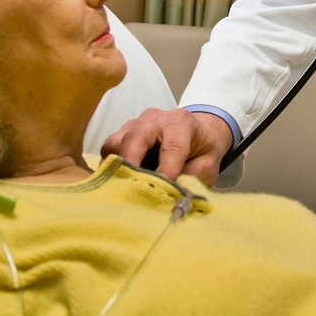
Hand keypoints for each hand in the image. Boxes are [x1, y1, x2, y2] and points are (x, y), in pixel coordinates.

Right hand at [100, 108, 232, 183]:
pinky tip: (122, 183)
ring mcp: (134, 124)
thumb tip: (170, 196)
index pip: (172, 148)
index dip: (166, 171)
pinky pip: (109, 151)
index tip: (161, 191)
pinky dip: (112, 168)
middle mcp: (155, 119)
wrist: (197, 134)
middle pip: (135, 139)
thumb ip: (190, 179)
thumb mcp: (207, 166)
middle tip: (131, 191)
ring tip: (127, 189)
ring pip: (115, 144)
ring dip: (117, 169)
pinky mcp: (121, 135)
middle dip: (131, 166)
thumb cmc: (202, 151)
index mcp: (181, 123)